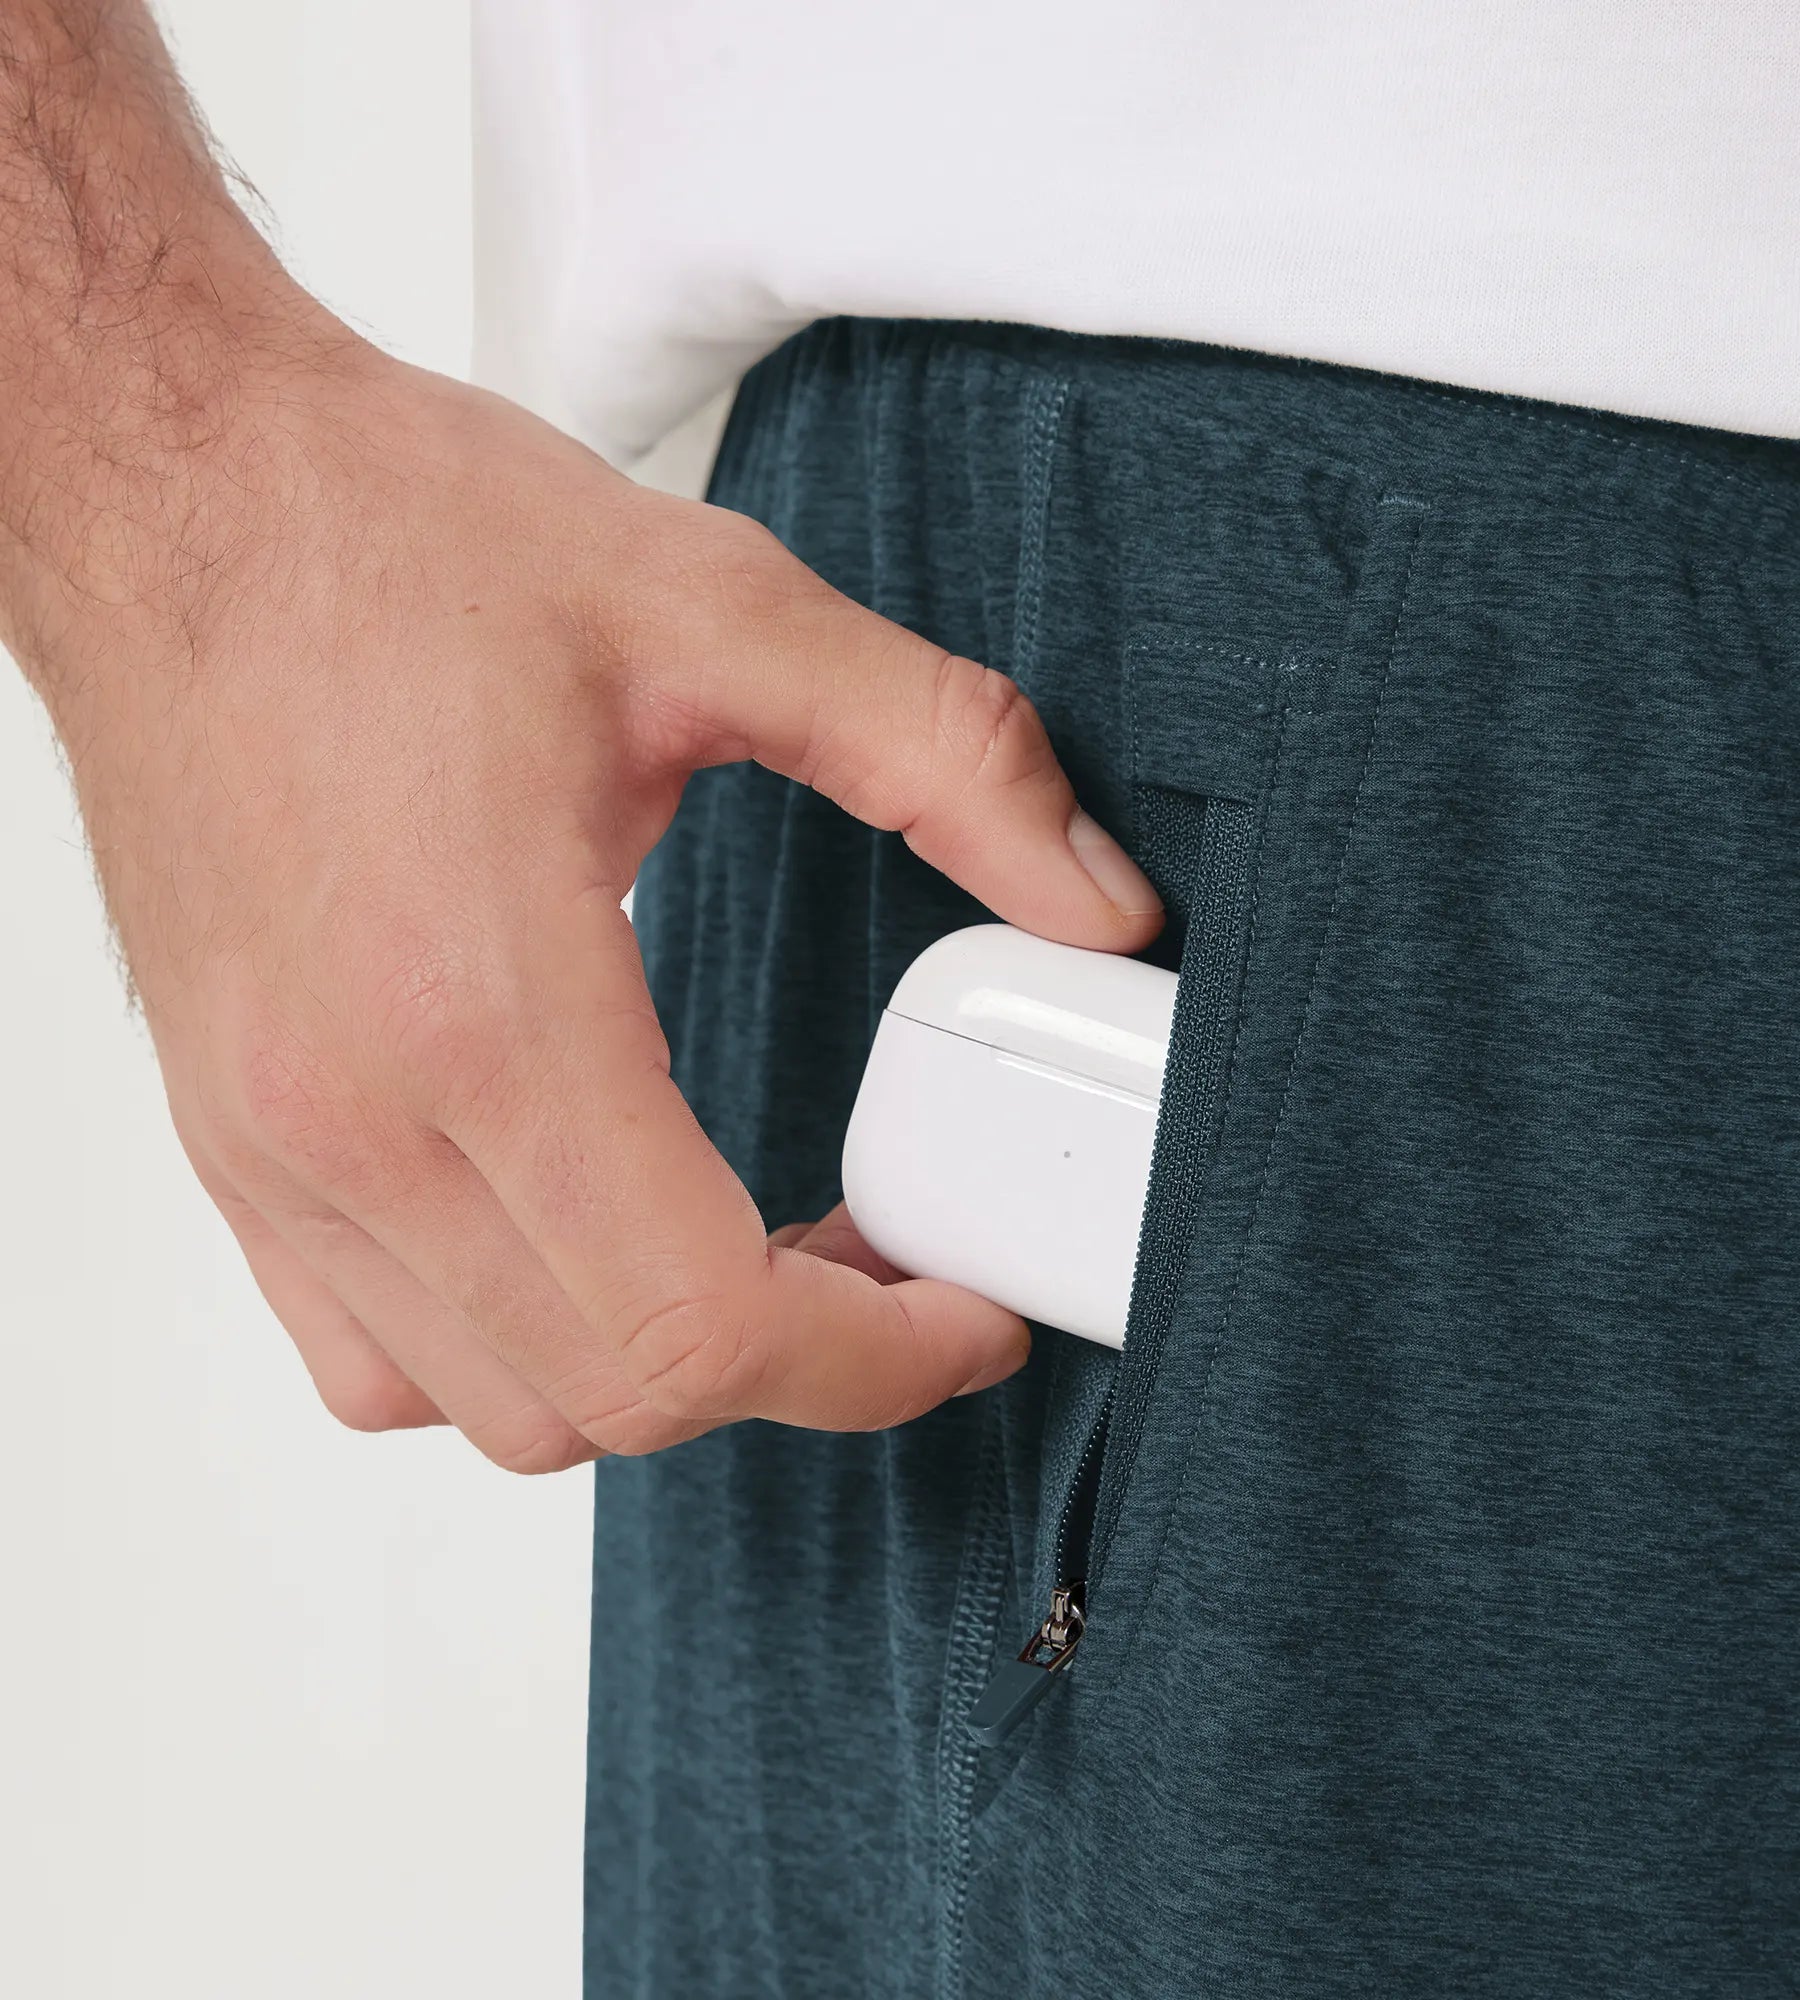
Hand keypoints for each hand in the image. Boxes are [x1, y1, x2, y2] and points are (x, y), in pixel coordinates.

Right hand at [39, 351, 1162, 1469]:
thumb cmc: (387, 540)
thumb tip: (1094, 898)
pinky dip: (510, 1354)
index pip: (705, 1325)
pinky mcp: (232, 1144)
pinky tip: (584, 1243)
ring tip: (751, 1252)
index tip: (958, 1314)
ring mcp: (274, 1150)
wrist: (174, 495)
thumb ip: (947, 757)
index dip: (876, 1362)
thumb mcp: (719, 612)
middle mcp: (354, 1119)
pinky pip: (376, 1360)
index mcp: (486, 1004)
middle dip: (800, 1368)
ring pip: (500, 1409)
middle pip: (622, 1397)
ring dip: (661, 1369)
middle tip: (885, 1264)